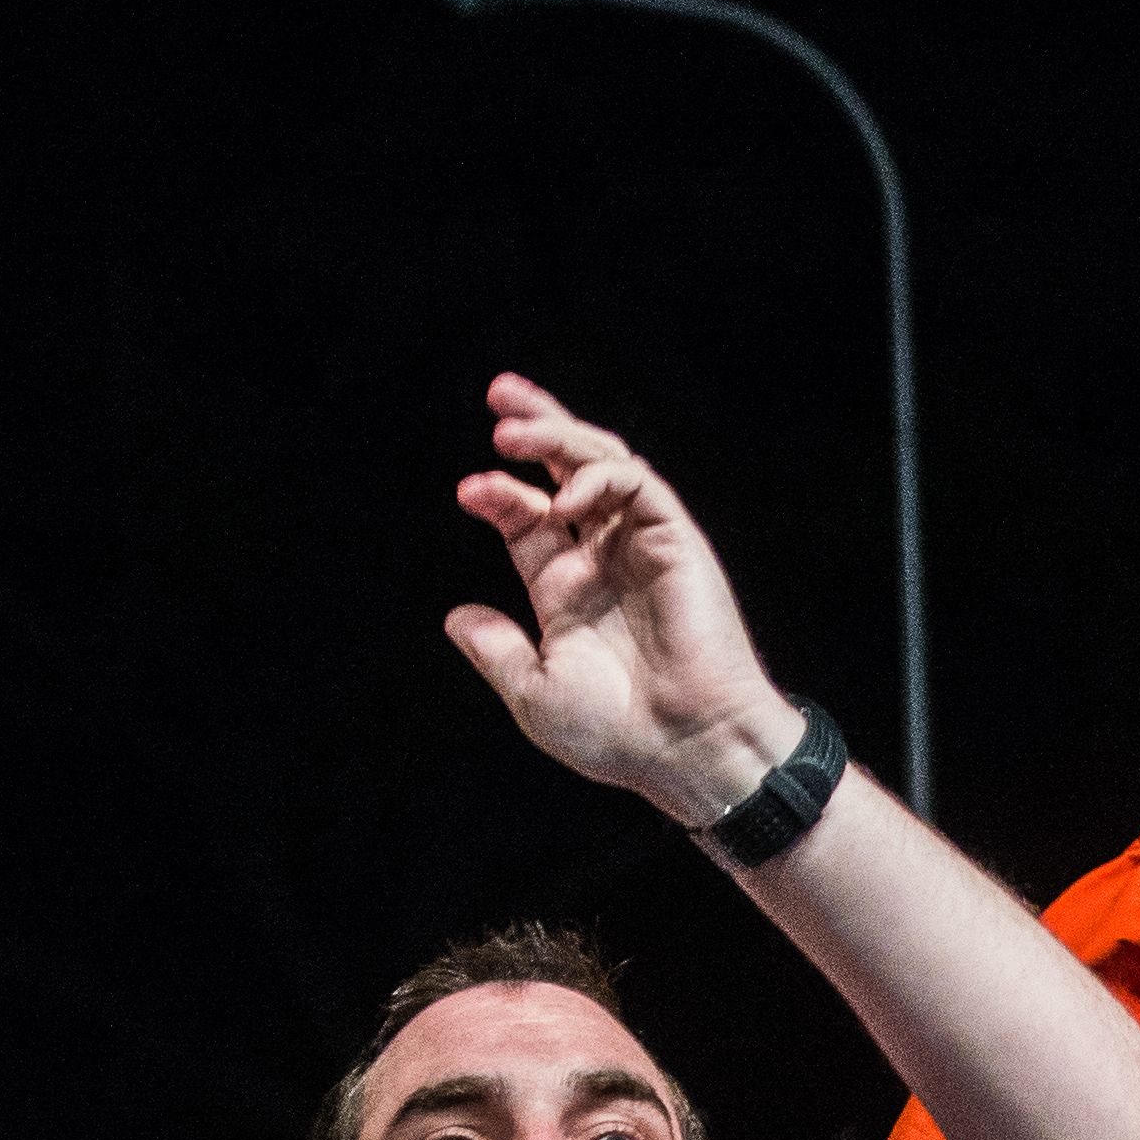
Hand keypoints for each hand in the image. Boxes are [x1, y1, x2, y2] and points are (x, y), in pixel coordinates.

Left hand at [440, 373, 805, 826]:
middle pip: (568, 471)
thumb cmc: (616, 734)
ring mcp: (641, 544)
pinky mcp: (675, 540)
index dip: (499, 495)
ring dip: (559, 435)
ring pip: (603, 463)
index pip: (530, 518)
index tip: (468, 490)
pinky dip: (598, 477)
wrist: (684, 746)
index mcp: (569, 591)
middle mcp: (605, 558)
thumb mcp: (535, 691)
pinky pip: (638, 485)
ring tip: (512, 427)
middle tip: (499, 393)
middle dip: (536, 428)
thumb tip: (455, 617)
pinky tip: (563, 497)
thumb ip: (497, 650)